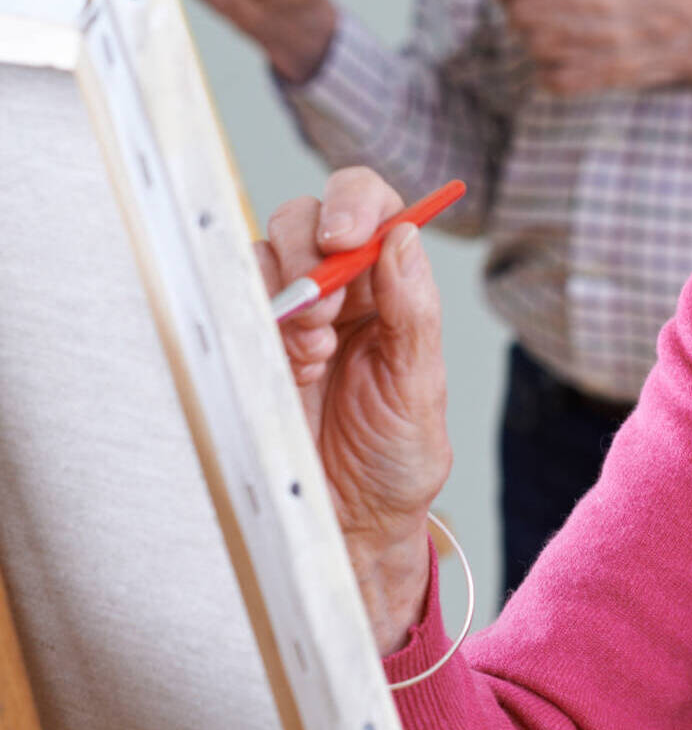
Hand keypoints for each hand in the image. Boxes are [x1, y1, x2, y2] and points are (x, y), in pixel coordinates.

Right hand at [257, 169, 452, 651]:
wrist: (351, 525)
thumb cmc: (396, 461)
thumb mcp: (420, 389)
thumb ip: (415, 312)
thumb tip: (404, 235)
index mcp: (395, 292)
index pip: (375, 210)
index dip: (356, 204)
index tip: (346, 236)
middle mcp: (342, 293)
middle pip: (309, 216)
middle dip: (314, 246)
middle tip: (328, 306)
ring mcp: (290, 315)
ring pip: (266, 249)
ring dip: (288, 286)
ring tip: (314, 348)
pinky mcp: (250, 343)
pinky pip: (232, 299)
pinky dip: (256, 317)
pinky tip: (289, 361)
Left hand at [493, 0, 691, 98]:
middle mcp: (594, 4)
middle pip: (519, 12)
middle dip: (516, 10)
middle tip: (528, 7)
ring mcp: (601, 43)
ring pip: (533, 46)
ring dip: (533, 40)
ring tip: (550, 33)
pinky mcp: (611, 74)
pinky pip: (554, 80)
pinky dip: (549, 72)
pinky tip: (563, 60)